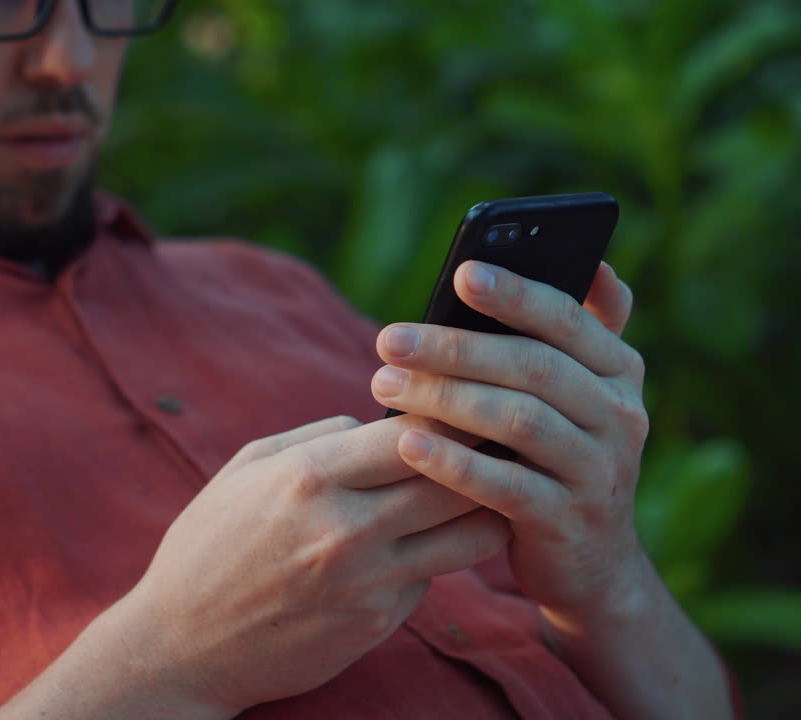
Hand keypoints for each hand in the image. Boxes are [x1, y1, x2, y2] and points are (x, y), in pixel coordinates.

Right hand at [115, 415, 510, 714]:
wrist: (184, 645)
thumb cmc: (209, 544)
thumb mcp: (246, 469)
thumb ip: (319, 437)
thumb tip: (382, 423)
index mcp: (308, 476)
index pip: (417, 431)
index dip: (446, 414)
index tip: (453, 408)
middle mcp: (346, 528)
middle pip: (460, 479)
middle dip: (478, 458)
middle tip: (484, 447)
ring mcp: (368, 581)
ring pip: (473, 534)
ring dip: (479, 510)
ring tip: (465, 496)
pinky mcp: (378, 622)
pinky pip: (432, 576)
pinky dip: (431, 556)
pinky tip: (408, 548)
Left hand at [371, 261, 650, 625]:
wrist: (589, 563)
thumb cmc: (557, 457)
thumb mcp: (577, 394)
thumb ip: (577, 333)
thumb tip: (594, 261)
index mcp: (618, 371)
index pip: (567, 319)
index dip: (517, 294)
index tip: (461, 272)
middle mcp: (620, 415)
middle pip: (534, 367)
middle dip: (456, 348)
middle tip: (388, 338)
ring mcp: (598, 471)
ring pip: (519, 421)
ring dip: (445, 398)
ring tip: (383, 384)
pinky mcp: (568, 521)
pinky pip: (507, 486)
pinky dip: (455, 463)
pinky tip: (407, 443)